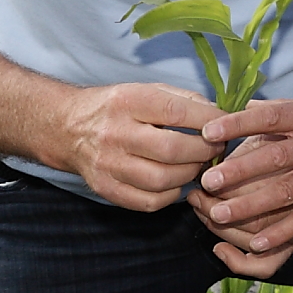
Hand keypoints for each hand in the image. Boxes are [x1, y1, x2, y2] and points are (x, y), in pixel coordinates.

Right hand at [58, 80, 226, 209]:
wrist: (68, 127)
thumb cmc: (117, 108)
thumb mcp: (146, 90)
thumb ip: (184, 100)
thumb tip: (220, 117)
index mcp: (128, 101)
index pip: (177, 113)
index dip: (209, 121)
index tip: (225, 126)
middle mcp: (115, 133)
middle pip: (171, 150)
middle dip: (203, 152)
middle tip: (215, 149)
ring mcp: (108, 164)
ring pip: (162, 180)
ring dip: (190, 175)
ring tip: (197, 165)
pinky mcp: (106, 188)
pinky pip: (149, 201)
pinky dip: (171, 195)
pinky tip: (175, 182)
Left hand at [193, 96, 292, 270]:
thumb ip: (290, 110)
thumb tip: (250, 106)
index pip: (270, 116)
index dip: (237, 123)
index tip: (208, 131)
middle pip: (273, 157)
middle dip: (237, 171)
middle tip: (205, 181)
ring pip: (285, 191)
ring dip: (250, 205)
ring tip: (219, 215)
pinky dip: (282, 231)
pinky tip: (257, 241)